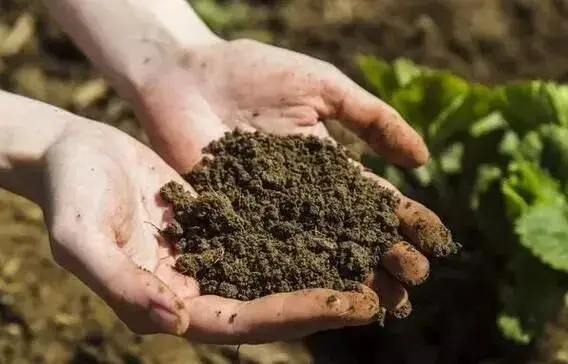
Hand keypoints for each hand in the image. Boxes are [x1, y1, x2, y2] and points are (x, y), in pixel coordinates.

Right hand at [42, 121, 386, 344]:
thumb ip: (121, 284)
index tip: (354, 303)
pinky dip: (307, 232)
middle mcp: (200, 287)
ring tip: (380, 262)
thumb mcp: (81, 238)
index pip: (245, 321)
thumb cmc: (70, 194)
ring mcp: (214, 255)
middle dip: (330, 300)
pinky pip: (272, 233)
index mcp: (171, 302)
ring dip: (329, 269)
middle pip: (274, 304)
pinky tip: (343, 224)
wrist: (75, 154)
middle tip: (387, 292)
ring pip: (280, 270)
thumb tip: (175, 319)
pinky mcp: (223, 223)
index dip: (299, 314)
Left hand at [134, 38, 453, 319]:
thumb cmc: (256, 72)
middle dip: (383, 260)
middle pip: (349, 236)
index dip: (404, 224)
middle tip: (413, 286)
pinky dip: (289, 276)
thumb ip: (371, 118)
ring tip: (379, 303)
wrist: (187, 74)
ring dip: (346, 278)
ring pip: (313, 253)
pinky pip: (262, 254)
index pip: (373, 201)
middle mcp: (301, 199)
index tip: (434, 246)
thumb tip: (422, 160)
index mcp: (327, 168)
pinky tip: (315, 297)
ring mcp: (266, 214)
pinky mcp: (229, 222)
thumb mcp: (323, 88)